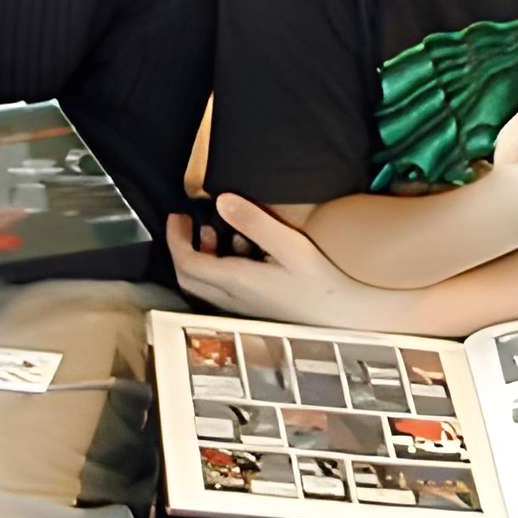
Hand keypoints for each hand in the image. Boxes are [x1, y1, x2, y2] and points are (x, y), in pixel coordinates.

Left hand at [168, 197, 385, 325]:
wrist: (342, 316)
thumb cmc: (320, 283)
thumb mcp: (289, 245)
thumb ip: (254, 222)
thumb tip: (222, 201)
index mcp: (237, 282)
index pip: (187, 263)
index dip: (175, 238)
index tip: (179, 216)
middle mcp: (233, 298)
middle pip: (188, 277)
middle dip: (181, 247)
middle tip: (187, 222)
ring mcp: (242, 306)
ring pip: (204, 284)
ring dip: (201, 257)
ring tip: (214, 232)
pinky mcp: (254, 307)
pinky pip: (221, 288)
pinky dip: (218, 266)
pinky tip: (241, 250)